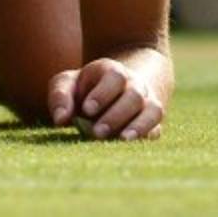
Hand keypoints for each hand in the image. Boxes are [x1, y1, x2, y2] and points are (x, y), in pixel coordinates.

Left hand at [48, 58, 164, 140]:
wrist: (116, 88)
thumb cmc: (85, 88)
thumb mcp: (68, 84)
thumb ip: (60, 96)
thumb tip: (60, 119)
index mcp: (112, 71)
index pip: (114, 77)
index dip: (102, 93)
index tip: (87, 109)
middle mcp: (134, 85)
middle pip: (133, 95)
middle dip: (116, 115)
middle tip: (97, 132)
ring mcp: (147, 102)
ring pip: (152, 110)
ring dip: (138, 126)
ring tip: (122, 140)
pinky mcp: (153, 121)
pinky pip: (157, 127)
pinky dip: (147, 135)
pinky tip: (131, 145)